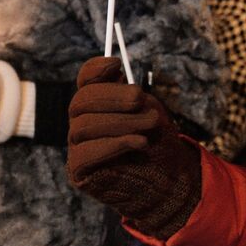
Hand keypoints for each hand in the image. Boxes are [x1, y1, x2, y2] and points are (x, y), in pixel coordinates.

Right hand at [67, 56, 201, 239]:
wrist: (168, 180)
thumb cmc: (158, 142)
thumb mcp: (149, 110)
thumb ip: (130, 93)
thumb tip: (115, 71)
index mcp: (99, 104)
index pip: (85, 81)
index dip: (95, 69)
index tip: (117, 64)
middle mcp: (82, 122)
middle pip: (81, 101)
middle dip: (113, 97)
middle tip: (140, 99)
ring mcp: (77, 147)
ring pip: (83, 126)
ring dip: (121, 122)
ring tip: (149, 126)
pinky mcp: (79, 171)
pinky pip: (85, 152)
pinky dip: (115, 144)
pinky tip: (139, 144)